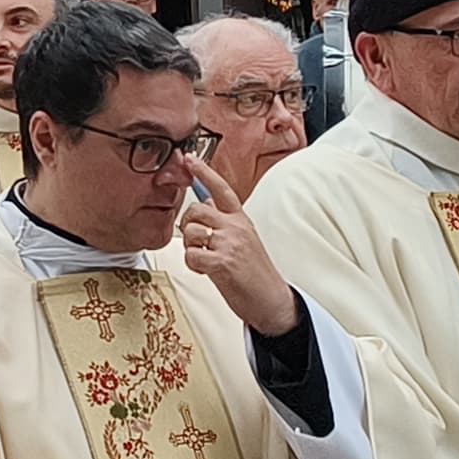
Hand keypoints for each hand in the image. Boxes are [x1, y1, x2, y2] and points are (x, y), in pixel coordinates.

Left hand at [171, 156, 298, 335]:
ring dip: (190, 248)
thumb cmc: (255, 273)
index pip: (221, 189)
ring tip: (204, 260)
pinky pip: (191, 255)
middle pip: (196, 209)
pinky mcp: (224, 261)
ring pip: (191, 232)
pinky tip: (205, 271)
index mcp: (241, 219)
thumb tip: (206, 204)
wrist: (272, 300)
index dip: (204, 172)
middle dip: (187, 224)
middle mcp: (236, 226)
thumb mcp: (243, 240)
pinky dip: (193, 265)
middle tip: (194, 241)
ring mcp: (231, 243)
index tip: (189, 158)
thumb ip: (225, 223)